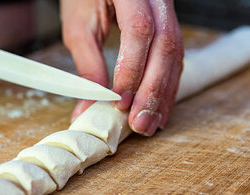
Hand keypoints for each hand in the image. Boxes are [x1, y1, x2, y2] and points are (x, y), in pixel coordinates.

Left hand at [61, 0, 183, 135]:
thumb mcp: (79, 28)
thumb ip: (87, 66)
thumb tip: (88, 108)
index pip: (138, 30)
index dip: (132, 70)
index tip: (119, 102)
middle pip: (165, 45)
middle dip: (152, 90)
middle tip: (139, 123)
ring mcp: (167, 10)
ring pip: (175, 54)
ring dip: (162, 94)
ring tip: (149, 123)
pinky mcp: (169, 25)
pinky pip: (175, 57)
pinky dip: (166, 85)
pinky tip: (158, 107)